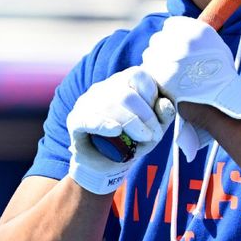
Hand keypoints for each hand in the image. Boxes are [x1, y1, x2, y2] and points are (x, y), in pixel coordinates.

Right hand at [67, 66, 174, 193]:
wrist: (105, 164)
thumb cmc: (131, 141)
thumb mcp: (154, 129)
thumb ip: (163, 115)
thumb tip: (165, 104)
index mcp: (122, 82)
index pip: (138, 75)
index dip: (153, 96)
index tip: (159, 119)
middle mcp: (103, 88)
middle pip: (127, 93)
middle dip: (145, 116)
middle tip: (153, 135)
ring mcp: (87, 102)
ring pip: (110, 105)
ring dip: (132, 124)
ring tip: (142, 139)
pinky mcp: (75, 120)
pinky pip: (89, 118)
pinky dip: (104, 124)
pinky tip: (116, 131)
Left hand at [141, 16, 240, 119]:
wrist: (221, 100)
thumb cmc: (222, 75)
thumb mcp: (216, 46)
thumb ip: (196, 36)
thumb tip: (183, 35)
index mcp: (194, 29)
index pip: (171, 25)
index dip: (173, 35)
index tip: (176, 45)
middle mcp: (178, 39)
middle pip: (158, 38)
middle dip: (163, 48)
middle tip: (172, 61)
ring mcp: (166, 56)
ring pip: (150, 54)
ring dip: (157, 62)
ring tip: (170, 74)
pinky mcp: (157, 74)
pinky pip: (147, 69)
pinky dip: (153, 75)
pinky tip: (165, 83)